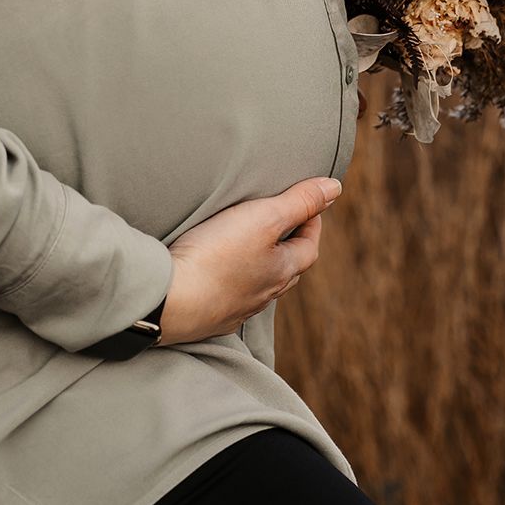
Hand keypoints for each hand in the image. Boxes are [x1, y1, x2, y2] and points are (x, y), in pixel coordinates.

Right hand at [155, 176, 341, 345]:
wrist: (169, 301)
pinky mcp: (208, 317)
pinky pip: (229, 299)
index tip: (307, 204)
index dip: (312, 222)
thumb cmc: (217, 256)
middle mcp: (263, 295)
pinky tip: (218, 275)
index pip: (309, 246)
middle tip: (283, 223)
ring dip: (261, 266)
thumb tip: (334, 187)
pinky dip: (232, 283)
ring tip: (249, 245)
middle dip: (289, 245)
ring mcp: (235, 309)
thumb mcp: (264, 218)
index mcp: (282, 271)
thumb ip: (299, 201)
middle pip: (287, 270)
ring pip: (259, 286)